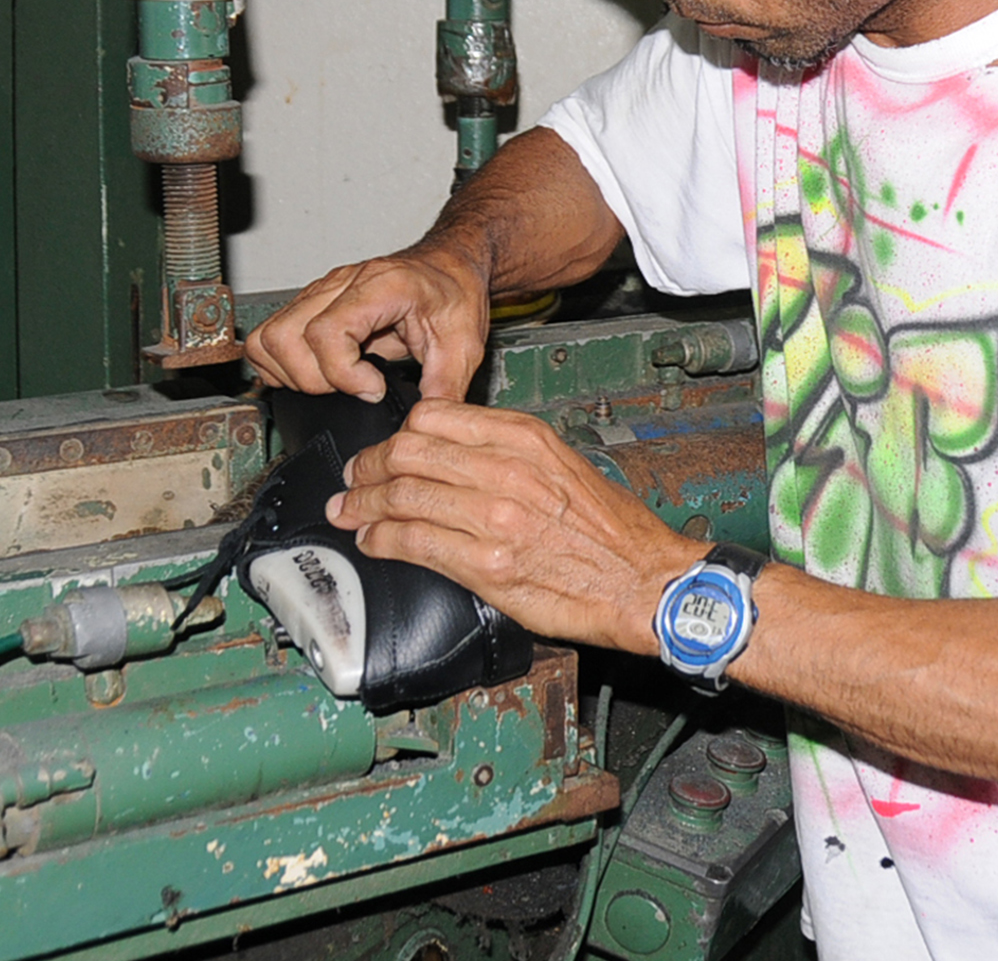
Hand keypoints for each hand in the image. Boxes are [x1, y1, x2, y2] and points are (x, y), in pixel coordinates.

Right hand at [243, 244, 492, 401]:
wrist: (450, 266)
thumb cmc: (454, 292)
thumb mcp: (463, 345)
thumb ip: (443, 389)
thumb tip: (419, 429)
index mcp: (381, 287)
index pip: (327, 332)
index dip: (343, 374)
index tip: (374, 389)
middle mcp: (341, 283)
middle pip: (284, 337)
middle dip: (311, 380)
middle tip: (350, 390)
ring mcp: (321, 291)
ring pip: (268, 337)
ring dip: (290, 374)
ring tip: (332, 383)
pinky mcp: (311, 303)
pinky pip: (270, 337)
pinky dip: (281, 365)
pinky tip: (318, 374)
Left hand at [325, 401, 694, 651]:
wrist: (646, 580)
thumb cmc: (613, 530)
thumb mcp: (563, 464)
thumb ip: (508, 453)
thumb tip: (453, 453)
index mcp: (525, 439)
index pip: (434, 416)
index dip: (396, 433)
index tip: (384, 448)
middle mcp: (506, 470)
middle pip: (407, 452)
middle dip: (368, 467)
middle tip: (354, 480)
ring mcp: (494, 518)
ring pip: (402, 497)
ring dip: (364, 506)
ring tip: (351, 513)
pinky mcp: (486, 566)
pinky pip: (414, 544)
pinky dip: (381, 541)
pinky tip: (372, 542)